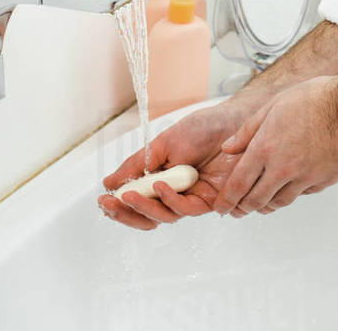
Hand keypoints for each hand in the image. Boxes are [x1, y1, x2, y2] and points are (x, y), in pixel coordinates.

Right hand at [98, 95, 268, 230]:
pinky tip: (160, 186)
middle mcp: (177, 193)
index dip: (120, 204)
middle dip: (126, 213)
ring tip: (129, 195)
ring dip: (144, 207)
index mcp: (163, 179)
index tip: (102, 199)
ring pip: (164, 216)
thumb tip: (109, 182)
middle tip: (109, 205)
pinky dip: (170, 200)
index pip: (138, 200)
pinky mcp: (211, 201)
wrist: (234, 121)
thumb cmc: (203, 128)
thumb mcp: (164, 143)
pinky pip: (186, 209)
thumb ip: (138, 164)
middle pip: (149, 215)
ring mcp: (194, 198)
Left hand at [212, 75, 337, 216]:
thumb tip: (228, 146)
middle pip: (255, 200)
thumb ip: (248, 130)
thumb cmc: (317, 99)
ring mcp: (304, 178)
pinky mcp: (323, 182)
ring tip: (260, 203)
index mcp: (266, 148)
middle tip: (236, 210)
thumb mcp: (274, 105)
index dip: (226, 200)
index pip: (238, 184)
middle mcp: (283, 169)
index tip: (220, 207)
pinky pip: (301, 195)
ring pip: (278, 202)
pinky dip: (291, 194)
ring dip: (265, 205)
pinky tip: (289, 187)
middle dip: (242, 208)